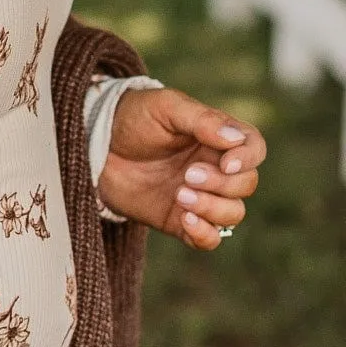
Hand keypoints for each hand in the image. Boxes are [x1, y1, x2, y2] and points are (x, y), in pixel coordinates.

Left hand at [97, 85, 265, 248]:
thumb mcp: (165, 108)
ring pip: (233, 214)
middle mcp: (214, 168)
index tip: (225, 163)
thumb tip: (235, 140)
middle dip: (222, 184)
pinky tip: (184, 220)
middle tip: (187, 175)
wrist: (93, 144)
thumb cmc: (132, 117)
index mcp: (217, 137)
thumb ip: (202, 120)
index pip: (254, 149)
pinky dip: (205, 234)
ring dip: (213, 209)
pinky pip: (210, 238)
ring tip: (180, 194)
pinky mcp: (179, 219)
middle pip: (246, 184)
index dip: (248, 159)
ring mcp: (199, 196)